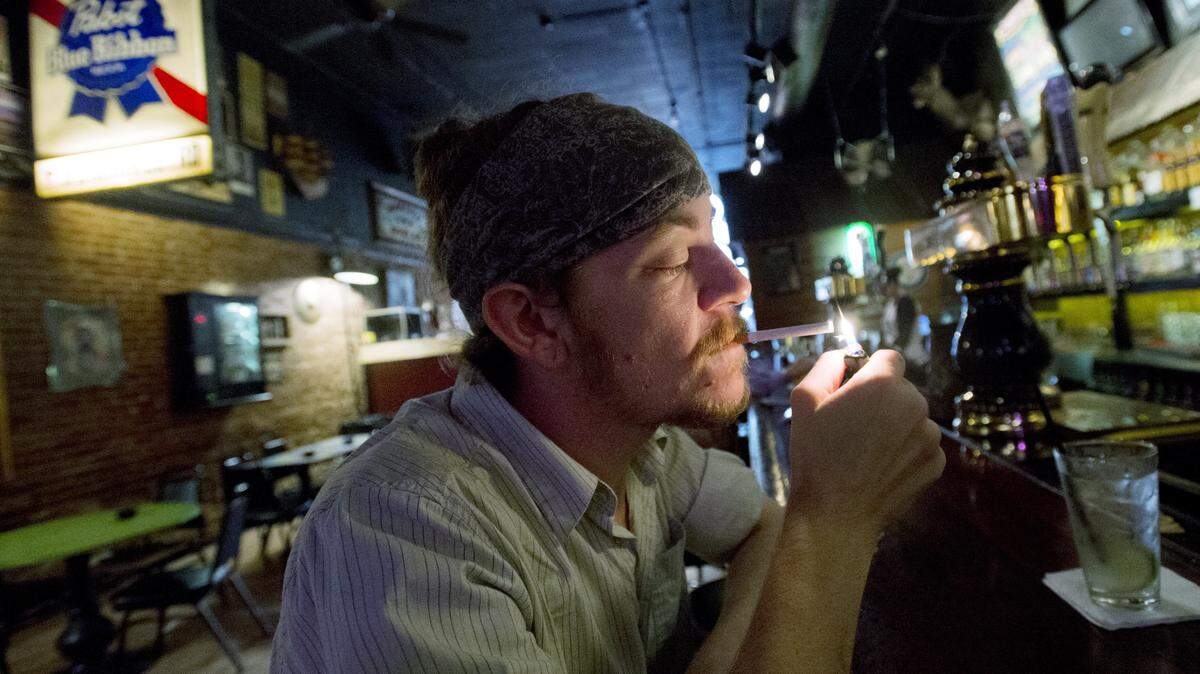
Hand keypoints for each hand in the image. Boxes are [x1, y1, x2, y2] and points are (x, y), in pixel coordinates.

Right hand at [786, 349, 944, 534]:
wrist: (836, 514)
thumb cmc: (815, 456)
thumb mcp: (804, 400)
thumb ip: (826, 364)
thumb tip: (843, 355)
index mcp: (882, 384)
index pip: (888, 358)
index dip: (870, 370)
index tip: (854, 389)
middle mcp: (914, 404)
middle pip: (902, 388)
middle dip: (882, 399)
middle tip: (854, 425)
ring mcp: (929, 435)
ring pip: (912, 417)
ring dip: (895, 425)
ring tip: (867, 450)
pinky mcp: (936, 462)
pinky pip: (921, 444)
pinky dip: (906, 451)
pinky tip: (881, 466)